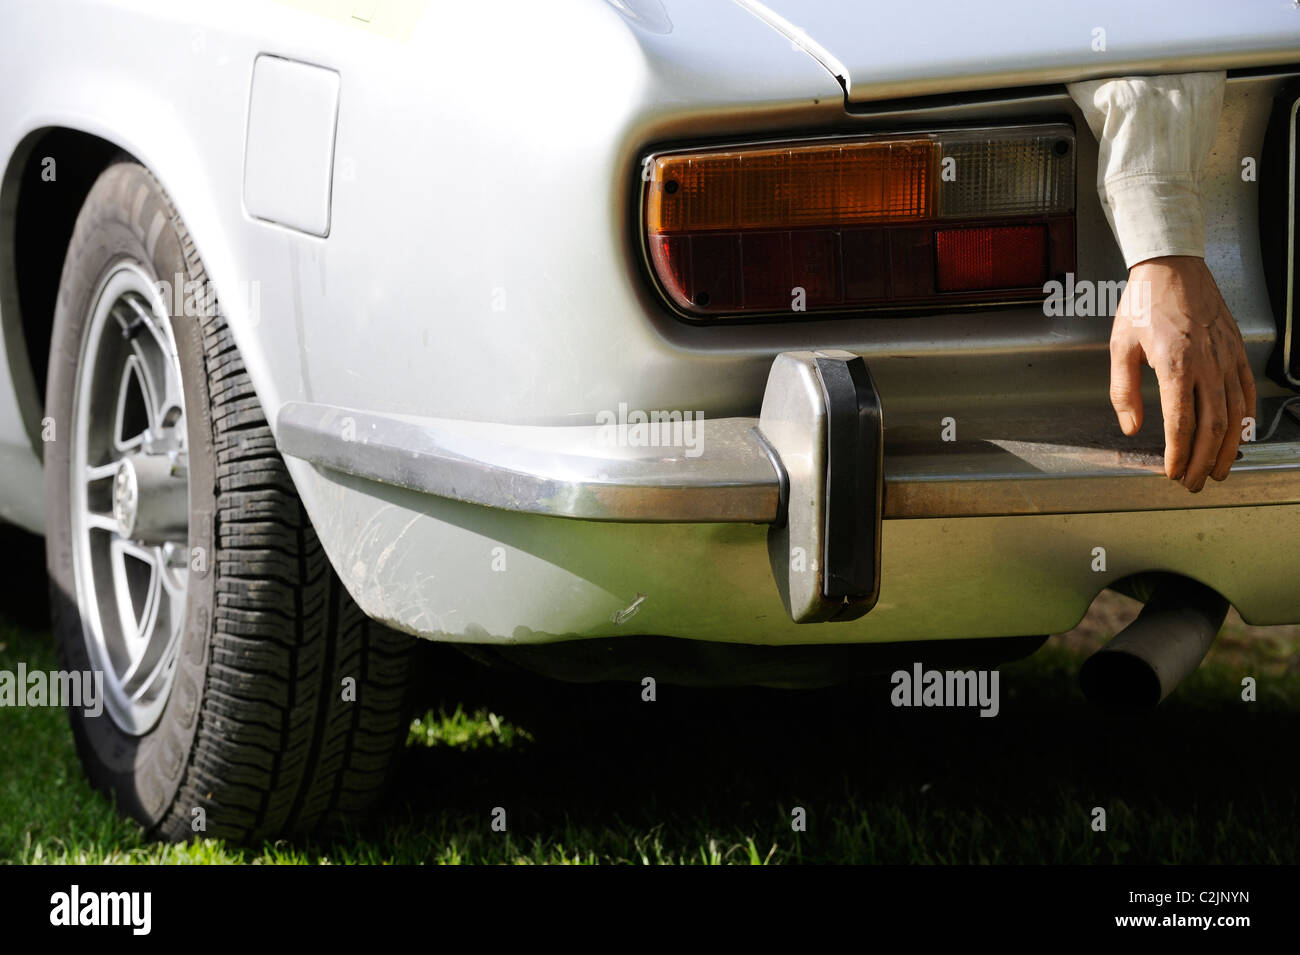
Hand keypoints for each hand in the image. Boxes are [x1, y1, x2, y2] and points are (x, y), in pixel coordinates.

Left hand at [1108, 256, 1255, 491]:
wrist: (1173, 267)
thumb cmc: (1145, 303)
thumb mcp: (1120, 346)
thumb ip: (1123, 390)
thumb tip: (1130, 426)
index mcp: (1176, 364)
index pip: (1181, 422)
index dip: (1178, 453)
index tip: (1171, 472)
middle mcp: (1207, 364)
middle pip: (1212, 426)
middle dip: (1201, 461)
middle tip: (1191, 482)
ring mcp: (1227, 358)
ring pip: (1235, 415)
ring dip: (1226, 449)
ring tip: (1215, 471)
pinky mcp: (1237, 352)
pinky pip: (1246, 393)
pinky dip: (1244, 421)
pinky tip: (1237, 437)